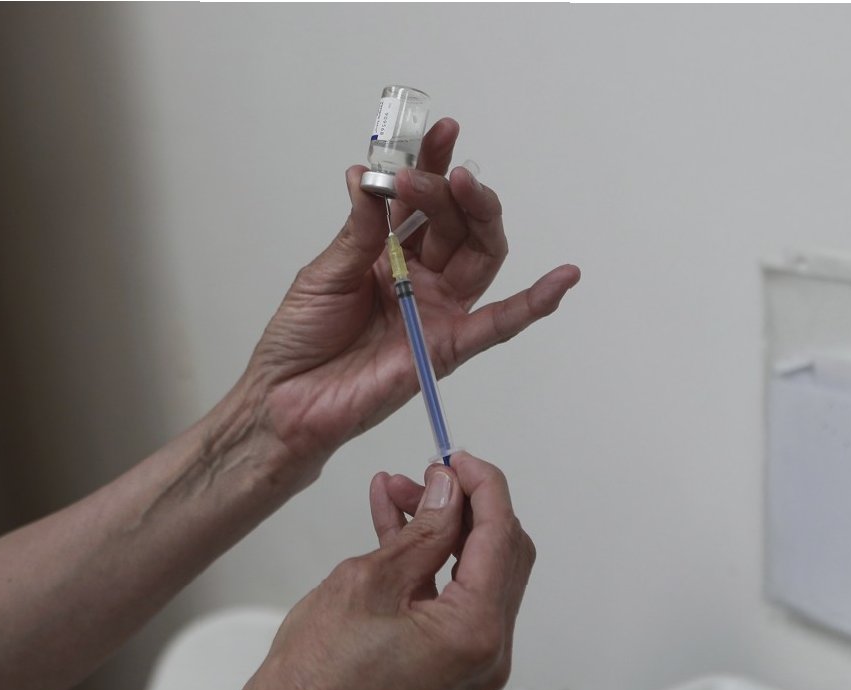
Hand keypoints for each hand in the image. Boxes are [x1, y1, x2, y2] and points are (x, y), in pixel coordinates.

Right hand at [197, 453, 534, 689]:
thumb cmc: (318, 676)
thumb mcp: (370, 579)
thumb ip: (424, 528)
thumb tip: (449, 490)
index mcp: (476, 632)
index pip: (502, 536)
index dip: (483, 487)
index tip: (457, 458)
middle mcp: (487, 651)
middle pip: (500, 553)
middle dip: (464, 504)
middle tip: (430, 473)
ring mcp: (471, 659)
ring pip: (475, 569)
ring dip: (441, 526)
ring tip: (399, 490)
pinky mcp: (451, 660)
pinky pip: (453, 594)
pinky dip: (429, 558)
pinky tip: (396, 522)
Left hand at [244, 119, 579, 464]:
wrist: (287, 399)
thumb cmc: (300, 338)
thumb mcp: (324, 272)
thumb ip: (358, 229)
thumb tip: (368, 175)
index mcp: (389, 252)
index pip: (421, 201)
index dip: (432, 163)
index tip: (439, 129)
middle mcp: (420, 276)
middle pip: (456, 222)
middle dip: (449, 188)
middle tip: (436, 171)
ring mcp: (437, 310)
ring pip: (480, 256)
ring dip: (480, 217)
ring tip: (465, 185)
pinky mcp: (446, 347)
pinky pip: (498, 325)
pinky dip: (534, 303)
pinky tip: (563, 278)